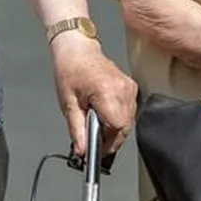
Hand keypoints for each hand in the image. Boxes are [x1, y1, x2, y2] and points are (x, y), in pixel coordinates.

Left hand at [51, 35, 137, 157]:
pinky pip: (129, 111)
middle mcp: (123, 90)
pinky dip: (117, 118)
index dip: (107, 144)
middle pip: (125, 127)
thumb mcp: (68, 104)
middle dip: (110, 139)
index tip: (95, 151)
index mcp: (107, 92)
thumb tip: (81, 151)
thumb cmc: (70, 69)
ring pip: (128, 121)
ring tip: (95, 121)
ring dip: (113, 129)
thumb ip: (77, 130)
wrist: (77, 49)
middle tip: (92, 141)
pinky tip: (103, 113)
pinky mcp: (131, 87)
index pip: (117, 128)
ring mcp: (130, 88)